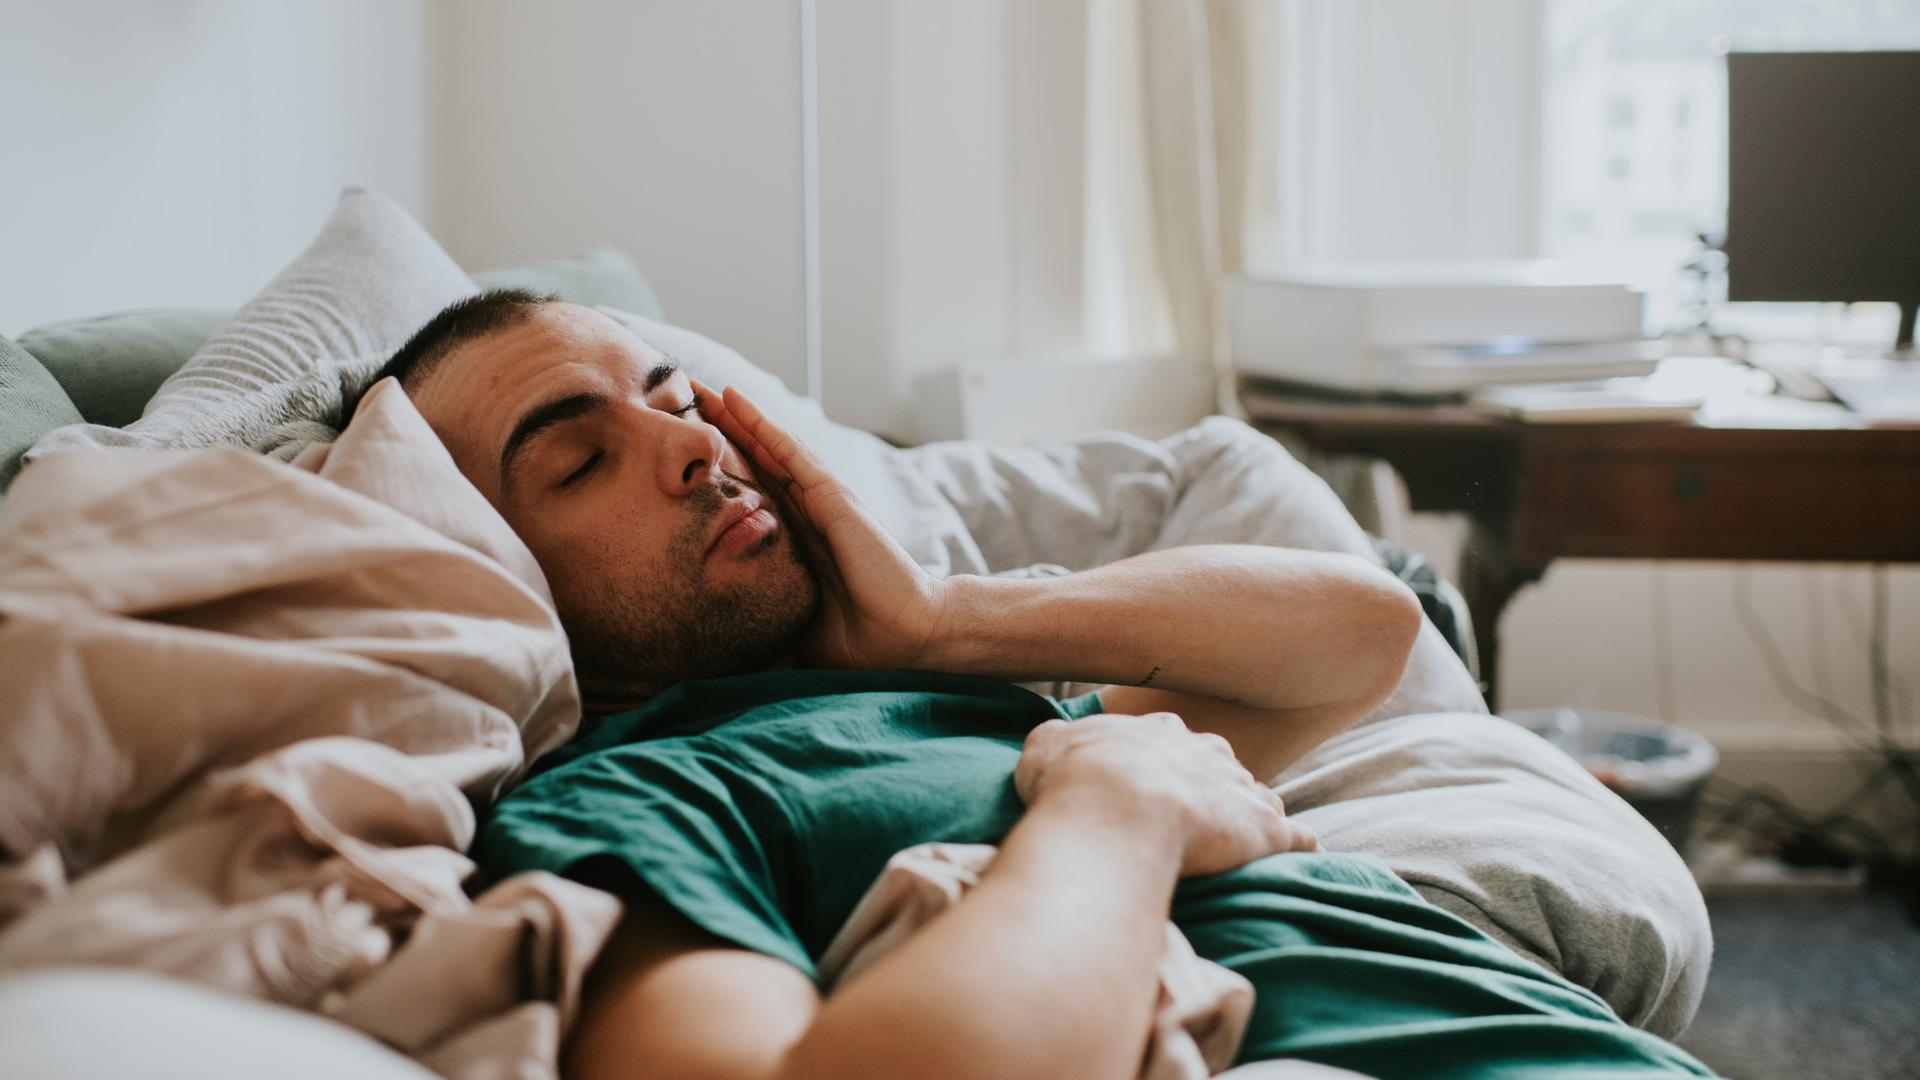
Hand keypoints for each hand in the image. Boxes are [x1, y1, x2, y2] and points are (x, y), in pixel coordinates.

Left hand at [694, 379, 951, 670]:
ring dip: (737, 416)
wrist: (907, 637)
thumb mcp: (793, 630)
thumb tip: (716, 657)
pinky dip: (764, 426)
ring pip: (771, 447)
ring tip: (702, 388)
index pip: (754, 493)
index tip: (687, 449)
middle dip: (723, 430)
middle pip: (758, 460)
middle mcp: (810, 512)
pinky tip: (737, 402)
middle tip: (683, 399)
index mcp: (801, 539)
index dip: (723, 466)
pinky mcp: (835, 498)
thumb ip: (761, 630)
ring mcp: (824, 501)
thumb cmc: (860, 640)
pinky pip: (793, 455)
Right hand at [1014, 711, 1317, 877]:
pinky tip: (1297, 857)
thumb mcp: (1045, 747)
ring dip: (1252, 816)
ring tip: (1240, 845)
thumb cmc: (1075, 778)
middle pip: (1220, 767)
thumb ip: (1057, 743)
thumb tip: (1055, 746)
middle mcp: (1206, 751)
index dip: (1163, 766)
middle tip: (1193, 818)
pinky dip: (1297, 845)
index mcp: (1158, 732)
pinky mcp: (1265, 828)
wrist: (1116, 805)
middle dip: (1212, 788)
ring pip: (1259, 797)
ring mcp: (1240, 788)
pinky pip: (1295, 836)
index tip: (1153, 788)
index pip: (1172, 743)